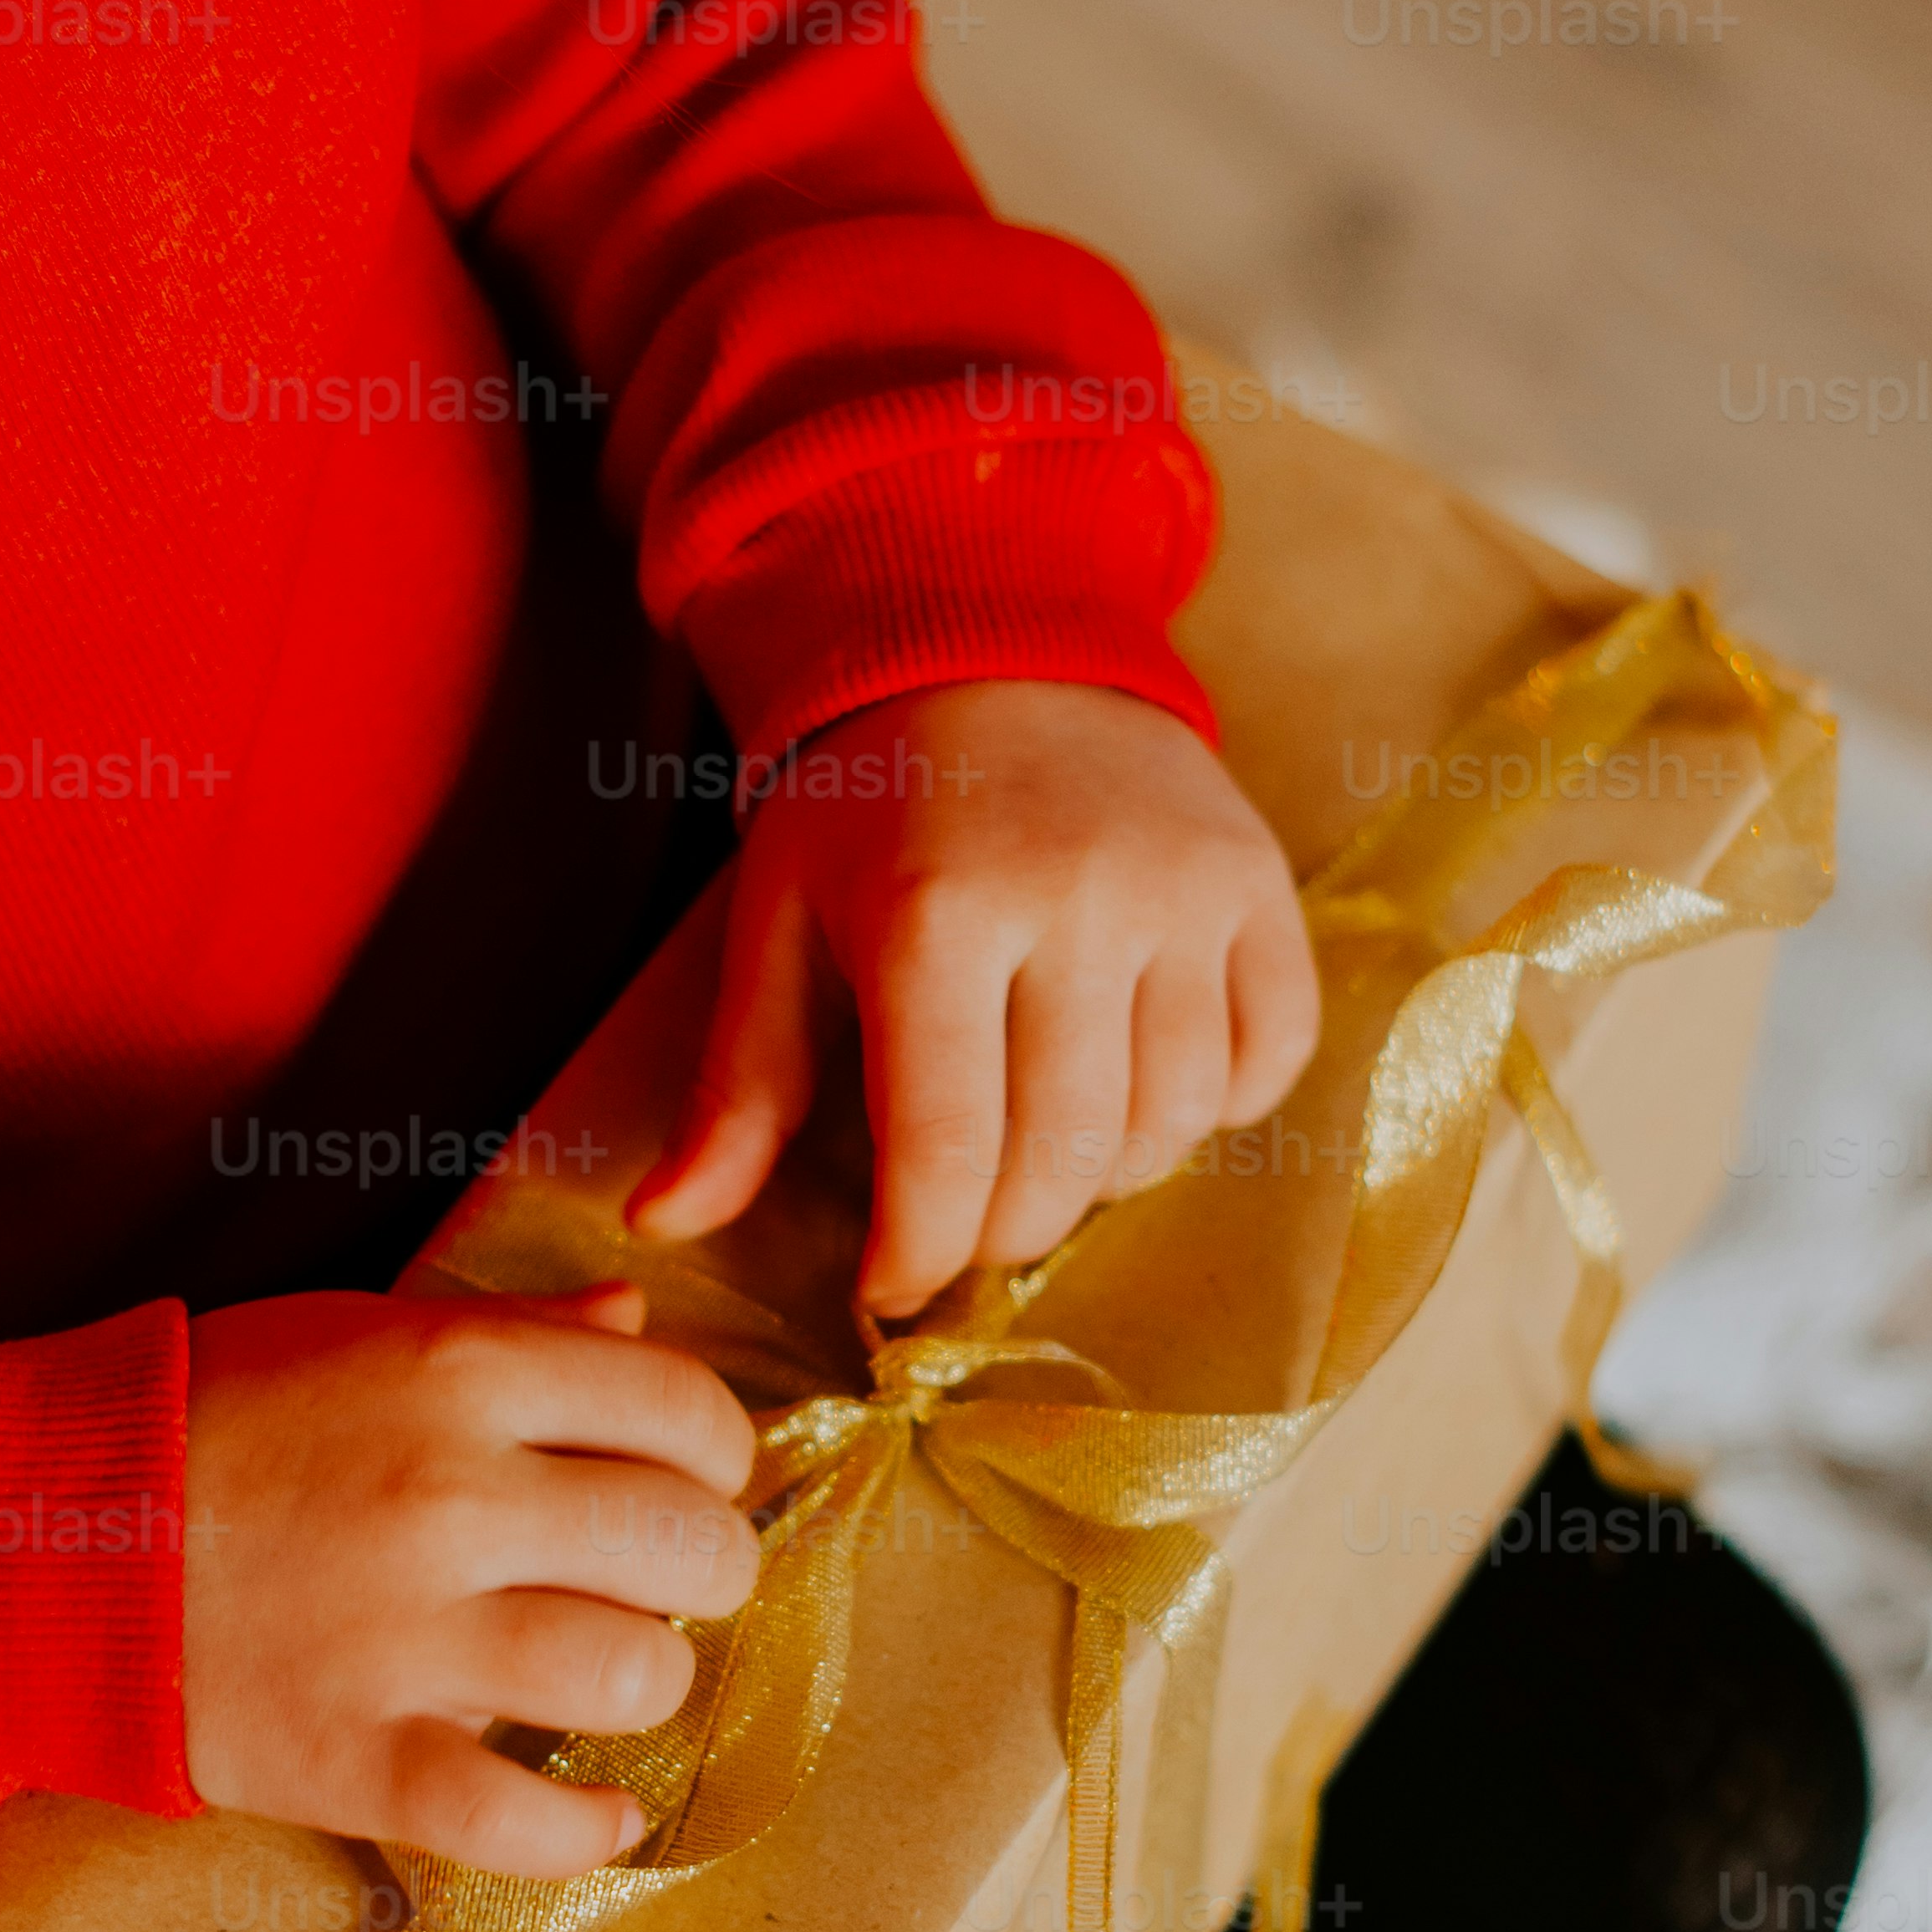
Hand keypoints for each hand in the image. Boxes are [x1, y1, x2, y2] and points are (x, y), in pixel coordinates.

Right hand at [180, 1285, 756, 1867]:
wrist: (31, 1534)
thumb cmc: (206, 1419)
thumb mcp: (362, 1329)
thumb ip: (514, 1329)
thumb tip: (638, 1321)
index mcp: (459, 1374)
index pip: (685, 1411)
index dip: (717, 1453)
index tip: (693, 1479)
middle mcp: (450, 1499)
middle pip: (686, 1549)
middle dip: (704, 1569)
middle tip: (659, 1581)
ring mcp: (402, 1639)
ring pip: (629, 1678)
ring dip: (644, 1683)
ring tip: (604, 1674)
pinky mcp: (353, 1759)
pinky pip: (521, 1823)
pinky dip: (584, 1833)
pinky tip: (599, 1815)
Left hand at [630, 680, 1319, 1315]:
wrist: (998, 646)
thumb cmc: (871, 805)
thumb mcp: (779, 924)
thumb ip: (737, 1087)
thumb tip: (664, 1225)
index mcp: (935, 914)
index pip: (945, 1152)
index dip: (917, 1254)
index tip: (888, 1285)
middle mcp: (1078, 901)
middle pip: (1065, 1161)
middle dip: (1002, 1232)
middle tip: (961, 1218)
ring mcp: (1186, 892)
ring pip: (1171, 1126)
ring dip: (1103, 1177)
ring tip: (1042, 1140)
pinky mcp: (1262, 887)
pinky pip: (1267, 1060)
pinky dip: (1212, 1108)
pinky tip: (1140, 1081)